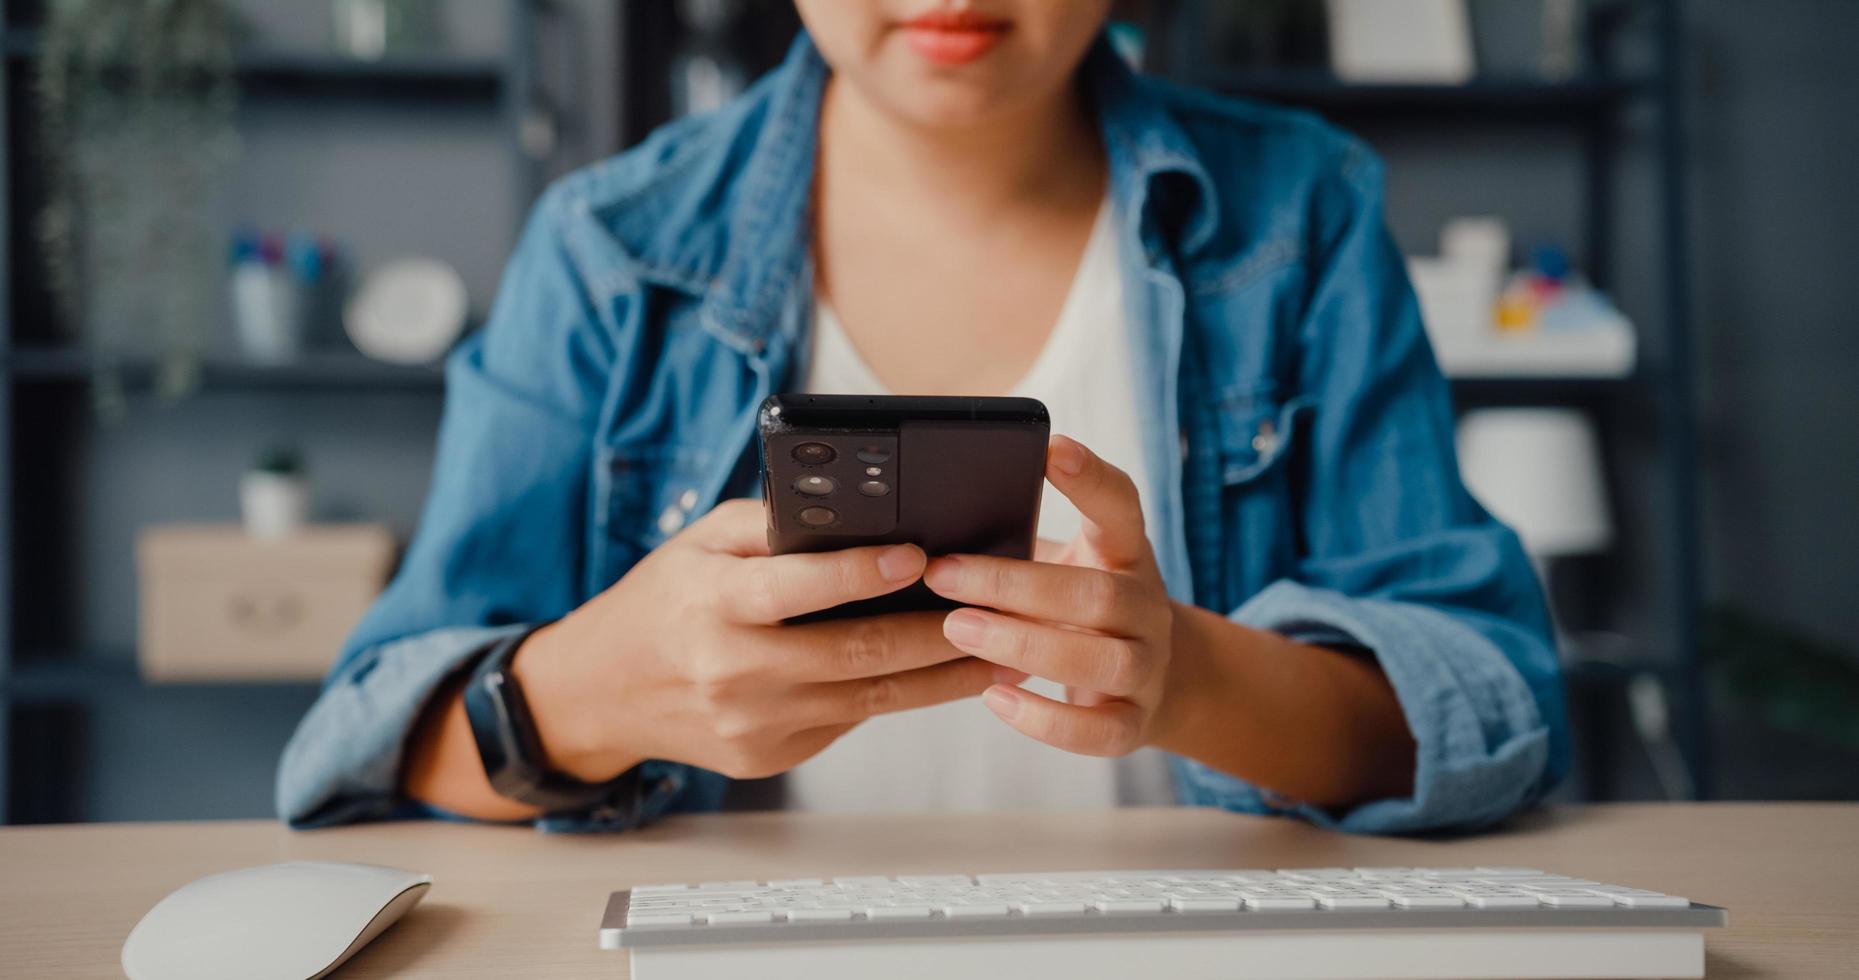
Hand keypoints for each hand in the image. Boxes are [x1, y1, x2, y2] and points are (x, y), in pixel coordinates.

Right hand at [513, 500, 1003, 781]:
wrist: (601, 692)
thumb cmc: (664, 600)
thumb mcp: (702, 541)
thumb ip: (773, 524)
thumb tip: (861, 512)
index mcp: (714, 603)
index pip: (798, 588)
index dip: (864, 573)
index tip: (922, 556)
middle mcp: (735, 669)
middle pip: (856, 653)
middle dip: (939, 633)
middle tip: (999, 610)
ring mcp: (755, 723)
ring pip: (871, 698)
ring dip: (945, 678)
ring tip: (1005, 653)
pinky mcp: (770, 757)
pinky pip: (848, 720)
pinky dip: (899, 696)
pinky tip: (944, 677)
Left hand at [923, 435, 1181, 756]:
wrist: (1158, 681)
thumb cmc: (1081, 609)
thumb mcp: (1067, 564)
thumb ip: (1020, 544)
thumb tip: (927, 521)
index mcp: (1126, 555)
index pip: (1121, 507)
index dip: (1090, 478)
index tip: (1049, 446)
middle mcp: (1147, 608)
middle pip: (1098, 593)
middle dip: (1015, 584)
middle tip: (942, 573)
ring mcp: (1148, 667)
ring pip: (1101, 659)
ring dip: (1023, 644)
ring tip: (956, 629)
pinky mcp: (1135, 722)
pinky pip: (1099, 732)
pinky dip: (1046, 721)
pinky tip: (994, 699)